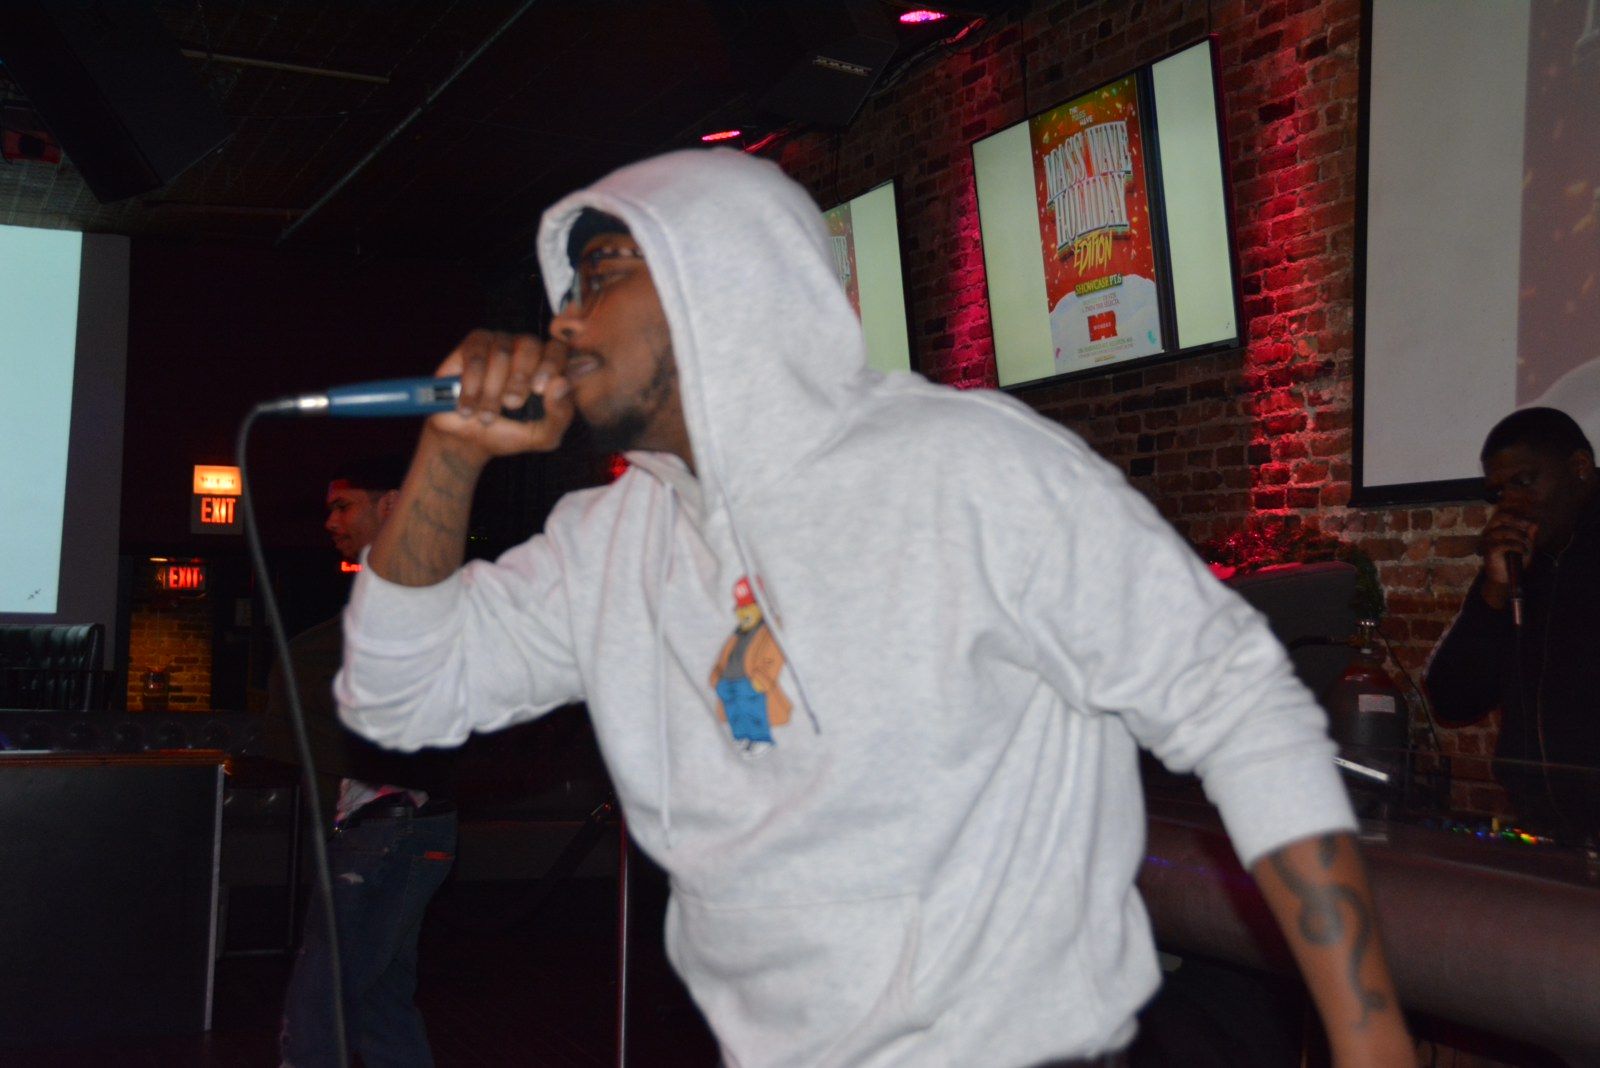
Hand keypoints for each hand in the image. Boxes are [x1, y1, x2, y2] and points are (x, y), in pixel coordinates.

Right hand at [425, 329, 575, 463]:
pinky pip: (475, 356)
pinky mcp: (473, 345)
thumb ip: (560, 414)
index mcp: (549, 365)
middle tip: (511, 405)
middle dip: (520, 379)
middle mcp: (526, 348)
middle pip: (530, 345)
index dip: (551, 364)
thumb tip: (562, 383)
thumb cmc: (509, 432)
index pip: (559, 348)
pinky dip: (472, 385)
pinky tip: (468, 407)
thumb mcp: (541, 435)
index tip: (538, 389)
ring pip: (500, 353)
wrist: (468, 439)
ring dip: (493, 390)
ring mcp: (499, 342)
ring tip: (486, 416)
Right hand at [1479, 507, 1535, 609]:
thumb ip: (1530, 535)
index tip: (1531, 511)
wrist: (1505, 578)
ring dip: (1520, 536)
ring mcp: (1487, 541)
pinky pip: (1504, 544)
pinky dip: (1517, 546)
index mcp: (1497, 527)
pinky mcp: (1488, 551)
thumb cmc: (1515, 561)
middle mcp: (1490, 532)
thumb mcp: (1526, 546)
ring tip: (1528, 545)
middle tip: (1529, 525)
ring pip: (1503, 530)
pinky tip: (1524, 551)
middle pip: (1500, 516)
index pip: (1503, 511)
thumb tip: (1534, 523)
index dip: (1516, 508)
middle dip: (1517, 519)